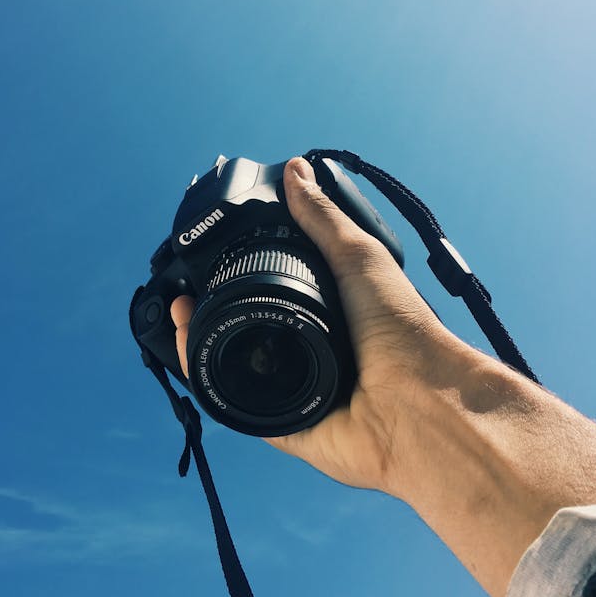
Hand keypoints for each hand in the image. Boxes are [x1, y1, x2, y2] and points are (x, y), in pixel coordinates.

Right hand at [170, 156, 454, 494]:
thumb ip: (324, 218)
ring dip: (197, 343)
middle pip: (241, 332)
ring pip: (229, 369)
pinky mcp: (284, 425)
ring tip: (178, 314)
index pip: (268, 295)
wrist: (417, 399)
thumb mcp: (359, 257)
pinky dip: (207, 383)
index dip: (234, 280)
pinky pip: (235, 407)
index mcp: (326, 317)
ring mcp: (294, 392)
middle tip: (182, 294)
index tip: (207, 262)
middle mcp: (307, 353)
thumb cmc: (402, 329)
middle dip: (205, 313)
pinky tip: (190, 352)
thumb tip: (296, 171)